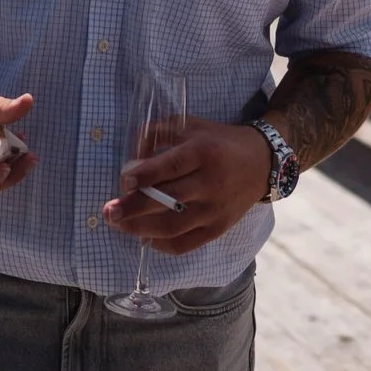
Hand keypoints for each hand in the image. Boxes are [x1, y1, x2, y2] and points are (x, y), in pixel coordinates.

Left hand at [102, 118, 271, 253]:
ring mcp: (215, 209)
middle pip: (168, 200)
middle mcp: (210, 183)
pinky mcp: (218, 228)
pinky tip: (145, 238)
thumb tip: (131, 156)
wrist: (262, 162)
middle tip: (109, 211)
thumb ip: (157, 133)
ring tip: (119, 225)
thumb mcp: (190, 126)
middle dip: (134, 208)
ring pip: (173, 226)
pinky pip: (186, 243)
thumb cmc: (218, 141)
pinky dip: (163, 245)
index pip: (171, 167)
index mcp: (204, 153)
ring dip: (141, 229)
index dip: (146, 175)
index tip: (124, 181)